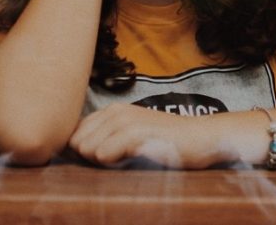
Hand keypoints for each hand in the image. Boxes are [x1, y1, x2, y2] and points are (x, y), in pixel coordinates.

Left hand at [69, 103, 223, 168]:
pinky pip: (103, 154)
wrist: (200, 138)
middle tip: (120, 159)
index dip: (85, 152)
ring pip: (87, 148)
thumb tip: (78, 152)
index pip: (75, 133)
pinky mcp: (135, 133)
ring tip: (129, 159)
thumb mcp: (132, 136)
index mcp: (112, 111)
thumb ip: (106, 139)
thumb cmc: (166, 142)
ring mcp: (124, 120)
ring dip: (104, 162)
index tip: (108, 158)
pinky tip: (134, 160)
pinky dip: (113, 163)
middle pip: (77, 143)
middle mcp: (115, 111)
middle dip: (91, 157)